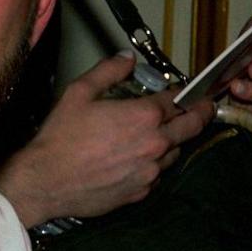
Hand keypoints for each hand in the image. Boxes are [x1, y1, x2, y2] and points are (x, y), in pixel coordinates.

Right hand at [0, 56, 211, 224]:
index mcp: (144, 116)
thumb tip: (126, 58)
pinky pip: (156, 175)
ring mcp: (150, 171)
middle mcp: (155, 143)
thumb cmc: (60, 138)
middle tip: (205, 107)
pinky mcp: (141, 191)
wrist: (46, 182)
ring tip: (161, 136)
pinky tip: (137, 160)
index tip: (186, 90)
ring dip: (173, 141)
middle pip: (192, 126)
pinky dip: (153, 165)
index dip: (183, 91)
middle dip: (203, 113)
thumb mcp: (79, 93)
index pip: (178, 99)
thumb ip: (108, 71)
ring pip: (175, 152)